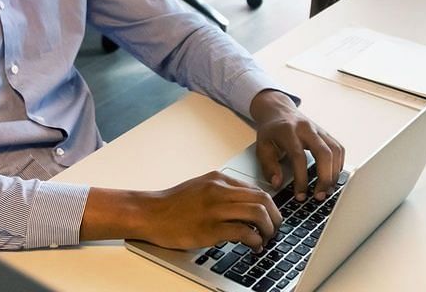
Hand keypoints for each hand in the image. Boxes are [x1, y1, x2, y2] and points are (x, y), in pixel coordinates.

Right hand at [130, 172, 281, 250]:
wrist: (150, 213)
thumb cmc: (173, 205)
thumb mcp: (201, 187)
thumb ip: (223, 192)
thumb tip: (246, 205)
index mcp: (219, 179)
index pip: (257, 189)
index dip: (270, 206)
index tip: (271, 218)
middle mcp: (219, 190)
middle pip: (263, 199)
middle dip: (275, 217)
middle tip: (274, 229)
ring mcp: (215, 209)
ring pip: (257, 213)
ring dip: (268, 229)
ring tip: (265, 239)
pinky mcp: (210, 228)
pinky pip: (243, 232)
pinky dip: (255, 241)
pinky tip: (253, 246)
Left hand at [250, 90, 344, 201]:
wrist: (279, 110)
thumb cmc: (271, 130)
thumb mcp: (262, 146)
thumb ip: (269, 166)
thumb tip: (277, 183)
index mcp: (288, 131)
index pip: (299, 157)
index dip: (301, 178)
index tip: (300, 195)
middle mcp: (306, 128)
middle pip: (324, 153)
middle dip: (325, 177)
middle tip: (320, 196)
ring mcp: (319, 129)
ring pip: (335, 151)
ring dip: (334, 173)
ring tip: (327, 190)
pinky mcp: (326, 133)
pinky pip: (338, 149)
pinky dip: (339, 164)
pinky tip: (333, 177)